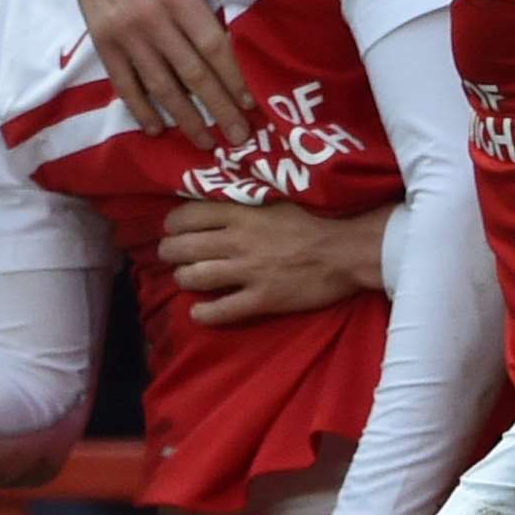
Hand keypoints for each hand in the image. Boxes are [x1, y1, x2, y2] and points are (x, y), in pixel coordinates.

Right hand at [52, 0, 253, 149]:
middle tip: (239, 139)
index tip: (251, 103)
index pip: (213, 46)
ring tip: (205, 143)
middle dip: (218, 109)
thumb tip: (241, 2)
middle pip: (192, 73)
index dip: (234, 77)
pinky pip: (124, 82)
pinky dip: (140, 108)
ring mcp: (124, 34)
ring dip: (185, 118)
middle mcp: (151, 19)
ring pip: (159, 85)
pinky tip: (157, 128)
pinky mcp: (103, 41)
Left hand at [160, 199, 392, 324]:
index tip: (172, 228)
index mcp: (241, 214)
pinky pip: (222, 310)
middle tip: (171, 255)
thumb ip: (245, 204)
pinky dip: (204, 314)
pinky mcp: (262, 299)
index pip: (189, 215)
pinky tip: (198, 313)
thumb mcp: (275, 200)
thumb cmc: (313, 221)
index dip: (172, 224)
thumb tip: (218, 201)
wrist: (344, 250)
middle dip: (170, 252)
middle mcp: (237, 241)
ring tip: (185, 279)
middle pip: (183, 247)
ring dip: (183, 279)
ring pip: (195, 277)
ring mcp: (248, 272)